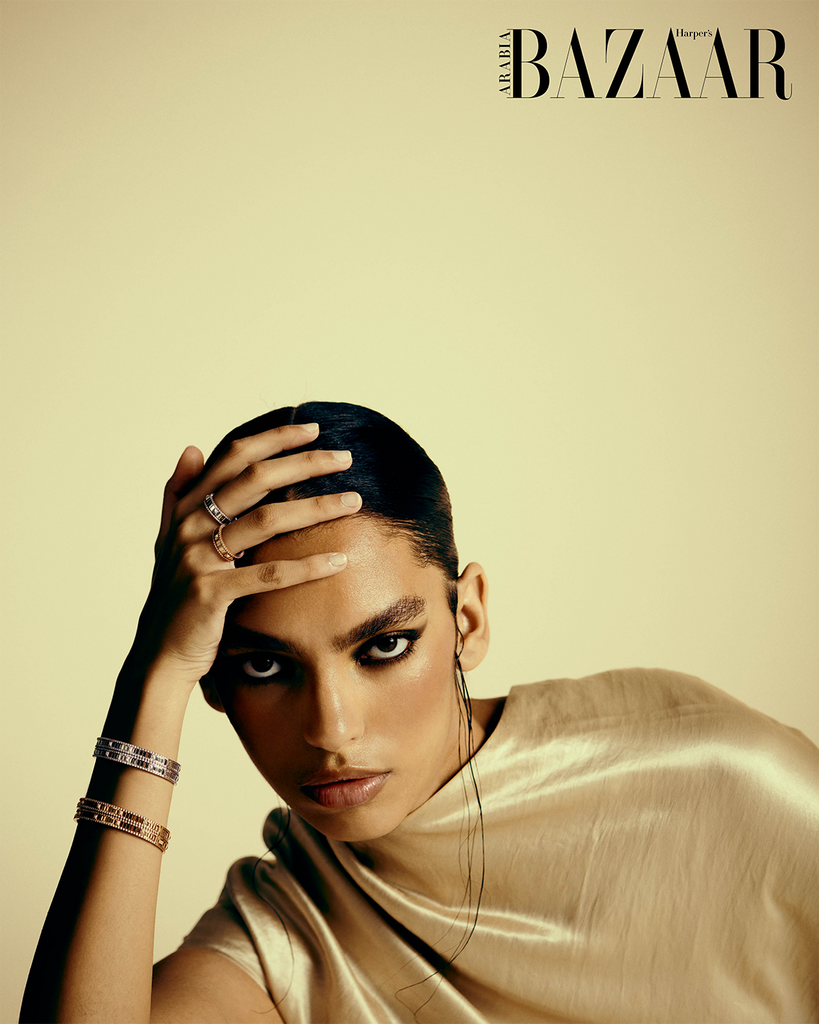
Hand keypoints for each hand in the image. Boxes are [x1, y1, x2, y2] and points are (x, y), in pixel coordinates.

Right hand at [127, 422, 359, 688]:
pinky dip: (306, 566)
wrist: (160, 654)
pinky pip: (268, 574)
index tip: (313, 428)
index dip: (274, 438)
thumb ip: (179, 494)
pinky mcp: (211, 593)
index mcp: (186, 508)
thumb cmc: (178, 597)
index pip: (234, 457)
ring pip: (266, 520)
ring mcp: (197, 559)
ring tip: (354, 502)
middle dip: (305, 463)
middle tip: (345, 458)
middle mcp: (189, 526)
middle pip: (255, 479)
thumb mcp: (171, 542)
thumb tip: (192, 447)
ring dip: (316, 508)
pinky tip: (339, 561)